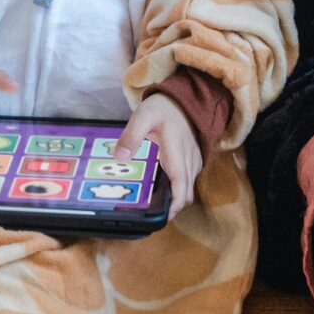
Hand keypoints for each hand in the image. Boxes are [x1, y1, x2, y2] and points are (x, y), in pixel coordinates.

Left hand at [117, 94, 201, 216]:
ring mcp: (194, 159)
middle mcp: (189, 159)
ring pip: (189, 188)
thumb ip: (131, 136)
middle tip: (153, 214)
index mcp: (176, 150)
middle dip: (174, 207)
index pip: (181, 184)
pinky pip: (189, 180)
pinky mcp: (194, 159)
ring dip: (177, 199)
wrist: (186, 97)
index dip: (175, 204)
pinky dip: (180, 189)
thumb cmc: (163, 107)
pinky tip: (164, 190)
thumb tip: (119, 157)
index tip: (163, 216)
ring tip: (157, 205)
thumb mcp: (143, 116)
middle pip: (187, 192)